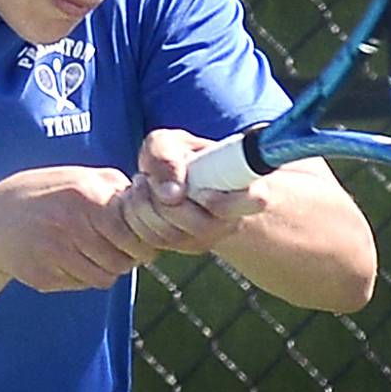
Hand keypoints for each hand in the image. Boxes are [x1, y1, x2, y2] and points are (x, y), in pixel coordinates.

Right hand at [0, 165, 159, 291]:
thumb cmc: (44, 197)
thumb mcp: (78, 178)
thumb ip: (115, 189)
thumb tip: (156, 203)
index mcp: (87, 196)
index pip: (135, 232)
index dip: (142, 240)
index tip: (138, 237)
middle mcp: (73, 225)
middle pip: (124, 259)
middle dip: (126, 257)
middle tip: (115, 247)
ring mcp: (58, 253)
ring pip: (106, 277)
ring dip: (105, 268)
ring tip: (89, 251)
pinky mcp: (46, 276)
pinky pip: (84, 284)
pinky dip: (84, 277)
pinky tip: (69, 260)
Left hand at [118, 129, 267, 254]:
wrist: (173, 181)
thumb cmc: (180, 158)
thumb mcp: (172, 143)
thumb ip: (166, 154)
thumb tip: (171, 194)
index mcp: (245, 190)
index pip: (256, 200)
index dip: (224, 201)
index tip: (202, 191)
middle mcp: (230, 222)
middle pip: (201, 225)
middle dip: (164, 199)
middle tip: (149, 176)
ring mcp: (205, 240)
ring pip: (171, 235)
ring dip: (144, 204)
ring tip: (143, 182)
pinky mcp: (178, 248)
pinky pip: (150, 240)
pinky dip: (134, 216)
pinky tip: (137, 199)